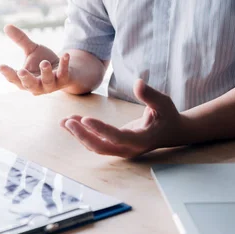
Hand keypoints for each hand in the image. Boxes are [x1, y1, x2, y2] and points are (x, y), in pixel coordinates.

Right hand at [0, 24, 71, 94]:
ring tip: (44, 63)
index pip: (14, 78)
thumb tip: (6, 26)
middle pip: (29, 85)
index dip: (7, 73)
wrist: (65, 71)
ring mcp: (51, 85)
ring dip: (45, 72)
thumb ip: (20, 40)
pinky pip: (63, 73)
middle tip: (21, 71)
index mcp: (25, 80)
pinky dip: (64, 64)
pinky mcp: (63, 80)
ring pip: (47, 81)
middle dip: (25, 78)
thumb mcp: (32, 50)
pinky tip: (65, 54)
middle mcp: (37, 86)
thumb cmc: (43, 63)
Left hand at [61, 79, 185, 157]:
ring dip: (78, 135)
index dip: (100, 130)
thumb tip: (137, 83)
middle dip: (82, 135)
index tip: (85, 119)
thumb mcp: (164, 103)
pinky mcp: (114, 146)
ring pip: (95, 146)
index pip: (117, 137)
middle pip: (101, 147)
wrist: (171, 132)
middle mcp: (128, 149)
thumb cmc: (168, 115)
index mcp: (141, 140)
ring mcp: (121, 150)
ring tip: (63, 121)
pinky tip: (69, 122)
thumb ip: (150, 95)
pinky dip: (82, 133)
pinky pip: (95, 142)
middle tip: (68, 122)